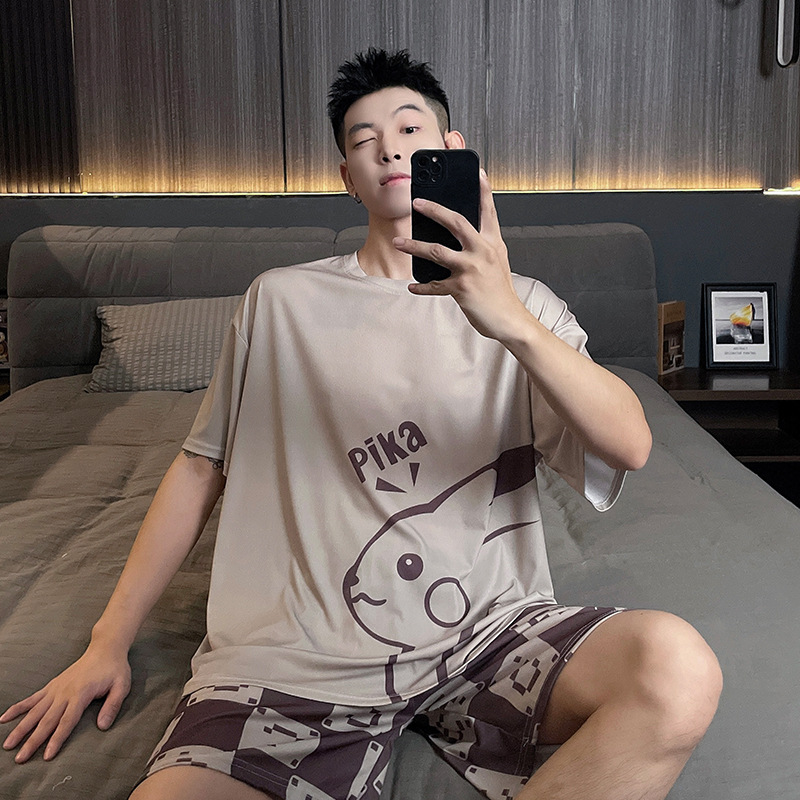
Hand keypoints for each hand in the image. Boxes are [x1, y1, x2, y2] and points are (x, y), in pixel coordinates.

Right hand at [1, 641, 130, 762]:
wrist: (105, 648)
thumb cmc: (115, 669)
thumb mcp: (122, 686)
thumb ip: (112, 706)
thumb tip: (103, 726)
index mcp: (81, 693)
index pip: (67, 721)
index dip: (57, 739)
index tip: (47, 756)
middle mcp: (64, 692)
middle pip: (46, 720)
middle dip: (33, 741)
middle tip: (20, 758)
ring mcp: (56, 689)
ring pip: (35, 711)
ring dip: (21, 728)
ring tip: (8, 744)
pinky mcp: (52, 685)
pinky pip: (32, 698)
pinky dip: (18, 708)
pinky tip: (4, 718)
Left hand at [394, 169, 530, 342]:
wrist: (509, 319)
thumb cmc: (499, 291)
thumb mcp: (496, 261)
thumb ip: (481, 245)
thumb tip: (456, 234)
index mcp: (493, 242)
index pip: (487, 210)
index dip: (482, 188)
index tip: (477, 170)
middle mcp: (483, 251)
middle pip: (456, 222)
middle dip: (434, 209)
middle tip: (417, 202)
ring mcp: (472, 269)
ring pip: (437, 251)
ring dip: (414, 246)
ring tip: (398, 242)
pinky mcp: (462, 288)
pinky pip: (435, 284)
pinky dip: (421, 286)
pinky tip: (412, 286)